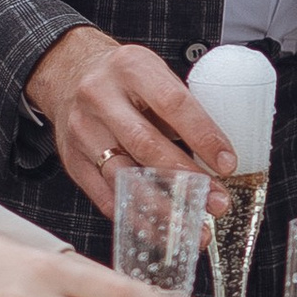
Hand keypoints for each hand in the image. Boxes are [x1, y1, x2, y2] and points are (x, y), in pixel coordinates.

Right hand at [26, 24, 237, 220]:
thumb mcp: (153, 73)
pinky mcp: (73, 160)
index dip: (203, 136)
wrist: (69, 74)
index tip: (227, 164)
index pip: (173, 104)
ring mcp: (82, 131)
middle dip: (187, 179)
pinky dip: (135, 216)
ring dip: (163, 207)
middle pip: (147, 145)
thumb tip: (218, 156)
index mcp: (131, 68)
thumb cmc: (123, 79)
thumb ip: (182, 109)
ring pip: (124, 177)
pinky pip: (105, 195)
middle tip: (217, 201)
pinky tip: (159, 228)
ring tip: (192, 226)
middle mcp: (101, 98)